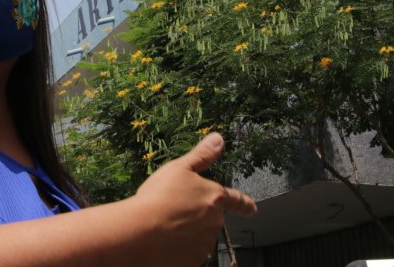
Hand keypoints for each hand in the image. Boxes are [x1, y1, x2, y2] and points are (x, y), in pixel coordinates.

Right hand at [129, 133, 256, 265]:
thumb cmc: (159, 196)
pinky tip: (164, 241)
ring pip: (200, 235)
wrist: (140, 231)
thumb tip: (219, 139)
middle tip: (174, 209)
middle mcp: (214, 222)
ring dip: (188, 231)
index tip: (252, 208)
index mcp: (214, 197)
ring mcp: (204, 243)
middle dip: (198, 214)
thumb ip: (202, 155)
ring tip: (164, 224)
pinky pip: (188, 252)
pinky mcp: (192, 260)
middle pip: (211, 217)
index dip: (244, 203)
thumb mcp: (179, 168)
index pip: (235, 200)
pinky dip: (180, 248)